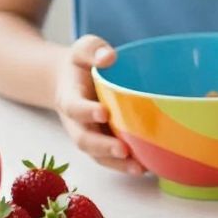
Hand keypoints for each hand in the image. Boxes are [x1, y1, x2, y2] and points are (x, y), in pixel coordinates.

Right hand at [53, 37, 146, 175]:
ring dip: (118, 164)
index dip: (86, 112)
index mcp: (69, 97)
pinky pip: (111, 159)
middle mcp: (76, 122)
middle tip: (123, 150)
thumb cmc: (82, 63)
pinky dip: (126, 165)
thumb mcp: (84, 49)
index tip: (103, 112)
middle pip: (84, 140)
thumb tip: (109, 57)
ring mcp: (89, 135)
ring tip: (140, 169)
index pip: (73, 107)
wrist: (71, 81)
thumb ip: (93, 50)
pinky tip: (148, 167)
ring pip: (98, 156)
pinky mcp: (102, 143)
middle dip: (103, 147)